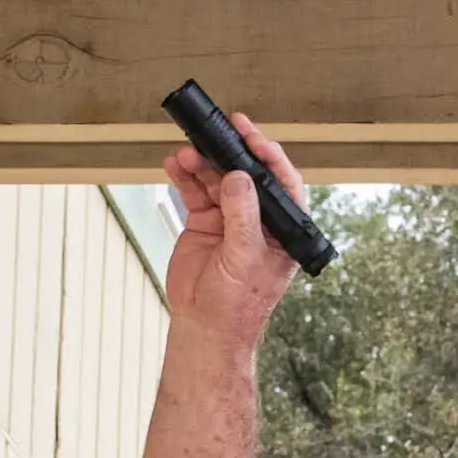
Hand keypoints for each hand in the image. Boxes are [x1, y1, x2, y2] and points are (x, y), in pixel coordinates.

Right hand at [155, 114, 309, 350]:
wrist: (204, 328)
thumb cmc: (237, 304)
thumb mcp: (245, 258)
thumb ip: (242, 216)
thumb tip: (240, 177)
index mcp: (282, 228)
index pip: (282, 182)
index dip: (269, 156)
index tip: (253, 137)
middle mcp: (258, 219)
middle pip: (247, 174)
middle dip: (233, 152)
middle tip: (221, 129)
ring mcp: (230, 219)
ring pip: (218, 179)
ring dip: (203, 163)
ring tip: (186, 152)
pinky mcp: (205, 223)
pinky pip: (195, 192)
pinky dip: (184, 176)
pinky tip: (175, 164)